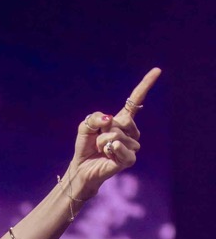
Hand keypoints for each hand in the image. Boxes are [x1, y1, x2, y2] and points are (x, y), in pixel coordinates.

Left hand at [69, 66, 160, 199]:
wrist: (82, 167)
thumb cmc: (86, 146)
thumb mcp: (86, 126)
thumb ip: (95, 117)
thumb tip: (110, 120)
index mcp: (122, 120)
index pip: (136, 100)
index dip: (146, 85)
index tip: (157, 70)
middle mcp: (130, 132)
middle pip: (123, 121)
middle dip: (104, 129)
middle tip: (99, 139)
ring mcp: (132, 146)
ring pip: (118, 135)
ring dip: (103, 142)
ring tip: (100, 149)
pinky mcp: (129, 159)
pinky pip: (122, 148)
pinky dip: (112, 149)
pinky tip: (108, 153)